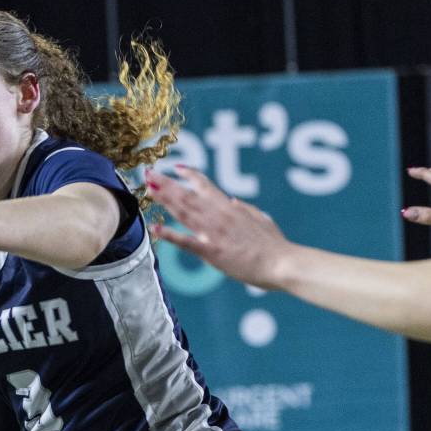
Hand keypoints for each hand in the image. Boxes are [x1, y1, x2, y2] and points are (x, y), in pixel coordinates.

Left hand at [146, 166, 291, 288]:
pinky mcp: (213, 251)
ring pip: (184, 212)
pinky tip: (156, 229)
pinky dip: (170, 235)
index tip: (177, 167)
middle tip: (148, 173)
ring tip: (148, 189)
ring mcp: (214, 232)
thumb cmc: (275, 245)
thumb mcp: (261, 220)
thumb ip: (245, 210)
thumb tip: (233, 201)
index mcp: (231, 208)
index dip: (190, 175)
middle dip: (166, 183)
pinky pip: (187, 242)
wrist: (282, 263)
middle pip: (188, 195)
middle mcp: (219, 215)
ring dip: (164, 199)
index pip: (206, 186)